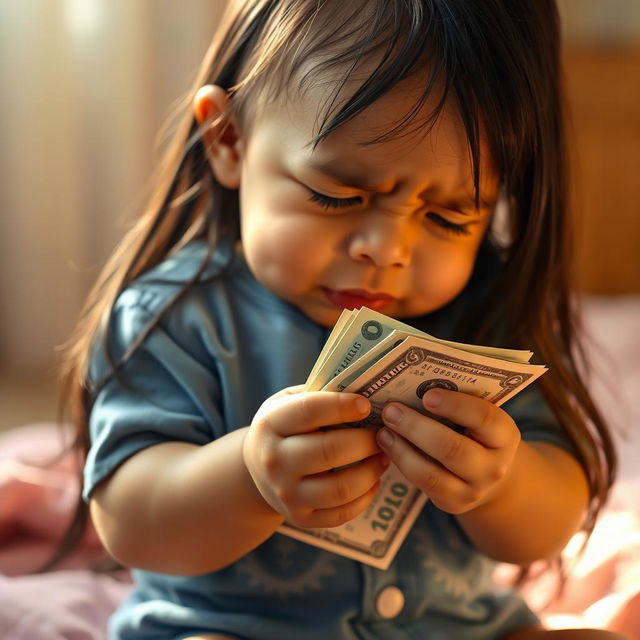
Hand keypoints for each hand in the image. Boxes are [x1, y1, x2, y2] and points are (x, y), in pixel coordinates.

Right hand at [243, 385, 388, 528]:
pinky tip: (373, 481)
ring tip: (384, 457)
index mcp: (271, 423)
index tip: (366, 404)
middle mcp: (274, 460)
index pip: (309, 411)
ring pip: (339, 488)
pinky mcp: (300, 518)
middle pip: (329, 451)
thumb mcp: (290, 402)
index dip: (342, 406)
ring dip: (371, 471)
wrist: (256, 468)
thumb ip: (320, 395)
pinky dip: (365, 498)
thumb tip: (367, 390)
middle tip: (383, 433)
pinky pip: (340, 514)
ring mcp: (286, 493)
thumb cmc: (286, 426)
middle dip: (365, 441)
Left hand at [378, 388, 519, 513]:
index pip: (485, 418)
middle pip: (453, 449)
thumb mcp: (477, 415)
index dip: (455, 406)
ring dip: (402, 450)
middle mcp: (494, 466)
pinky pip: (423, 485)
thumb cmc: (474, 430)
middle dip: (417, 428)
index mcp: (504, 434)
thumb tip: (411, 382)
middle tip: (390, 410)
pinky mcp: (453, 504)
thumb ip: (457, 401)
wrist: (490, 474)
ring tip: (382, 430)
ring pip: (432, 474)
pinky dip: (401, 463)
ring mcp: (474, 490)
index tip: (427, 395)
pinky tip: (386, 445)